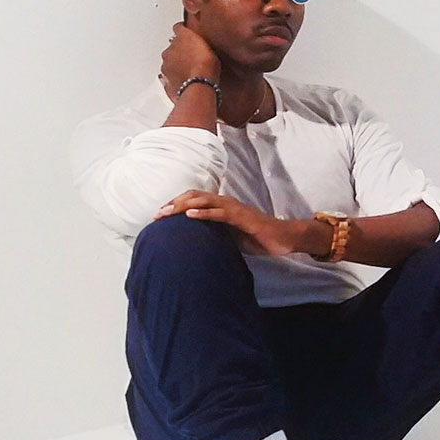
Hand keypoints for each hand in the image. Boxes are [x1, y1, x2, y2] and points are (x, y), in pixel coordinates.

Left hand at [153, 192, 306, 257]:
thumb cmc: (258, 237)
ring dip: (183, 206)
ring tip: (167, 213)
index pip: (193, 200)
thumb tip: (197, 242)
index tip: (159, 216)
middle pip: (193, 197)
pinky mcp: (242, 217)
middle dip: (173, 204)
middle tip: (156, 215)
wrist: (283, 238)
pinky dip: (204, 213)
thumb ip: (215, 234)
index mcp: (221, 206)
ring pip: (203, 201)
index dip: (175, 205)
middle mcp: (225, 203)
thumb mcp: (231, 237)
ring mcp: (233, 208)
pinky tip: (190, 216)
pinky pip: (220, 213)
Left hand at [159, 21, 220, 100]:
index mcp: (180, 38)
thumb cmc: (206, 66)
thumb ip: (200, 42)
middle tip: (192, 57)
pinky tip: (185, 82)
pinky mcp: (166, 82)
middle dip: (180, 51)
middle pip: (172, 47)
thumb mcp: (210, 47)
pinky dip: (174, 79)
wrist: (199, 86)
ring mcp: (166, 67)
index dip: (183, 30)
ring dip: (177, 66)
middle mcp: (169, 50)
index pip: (178, 28)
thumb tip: (199, 40)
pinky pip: (169, 79)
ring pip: (169, 63)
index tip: (185, 31)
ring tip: (190, 72)